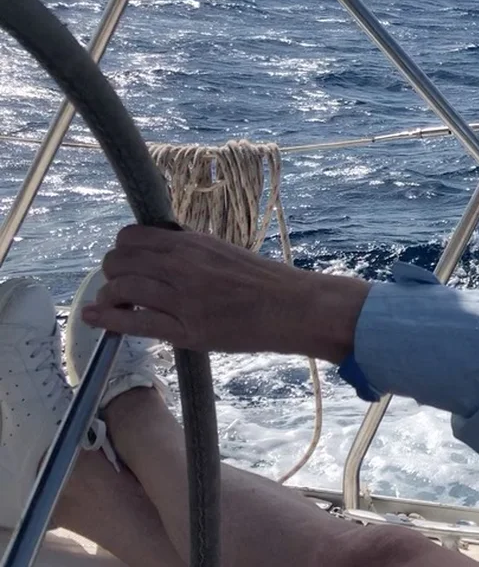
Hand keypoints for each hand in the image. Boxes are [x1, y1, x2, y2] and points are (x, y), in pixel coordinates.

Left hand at [81, 225, 370, 362]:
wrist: (295, 307)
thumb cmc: (266, 282)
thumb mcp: (224, 252)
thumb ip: (190, 250)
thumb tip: (158, 247)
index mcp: (193, 244)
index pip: (132, 236)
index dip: (122, 249)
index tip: (128, 262)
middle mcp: (183, 266)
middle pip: (119, 261)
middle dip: (111, 273)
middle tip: (121, 286)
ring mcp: (183, 298)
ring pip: (122, 289)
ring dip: (110, 297)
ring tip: (116, 305)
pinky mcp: (186, 330)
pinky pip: (134, 322)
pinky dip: (108, 319)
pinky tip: (95, 318)